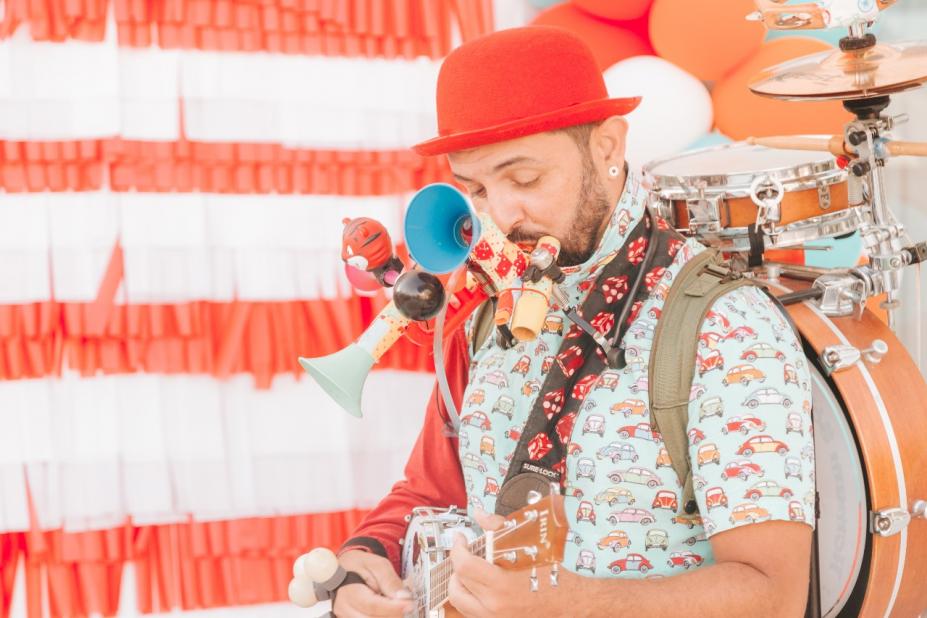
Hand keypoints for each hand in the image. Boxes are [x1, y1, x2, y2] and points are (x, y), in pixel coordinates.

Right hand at [333, 550, 413, 617]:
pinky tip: (388, 609)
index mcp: (349, 592)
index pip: (373, 606)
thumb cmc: (361, 565)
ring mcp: (346, 617)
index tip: (410, 604)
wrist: (345, 569)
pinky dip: (383, 616)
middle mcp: (344, 609)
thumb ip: (390, 580)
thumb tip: (404, 597)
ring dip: (389, 615)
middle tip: (406, 603)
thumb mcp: (377, 565)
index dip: (394, 607)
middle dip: (394, 613)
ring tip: (395, 603)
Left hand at [447, 508, 570, 617]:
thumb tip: (481, 515)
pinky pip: (473, 613)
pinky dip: (471, 599)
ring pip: (461, 603)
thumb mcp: (530, 545)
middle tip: (464, 554)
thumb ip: (500, 528)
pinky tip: (481, 587)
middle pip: (457, 586)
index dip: (457, 549)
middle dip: (456, 566)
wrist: (574, 603)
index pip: (463, 566)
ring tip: (470, 571)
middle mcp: (495, 607)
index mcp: (502, 585)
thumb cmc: (556, 576)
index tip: (460, 539)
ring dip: (460, 584)